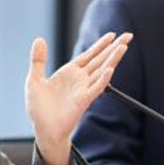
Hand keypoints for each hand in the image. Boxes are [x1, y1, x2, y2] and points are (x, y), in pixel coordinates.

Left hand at [25, 32, 131, 164]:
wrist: (43, 129)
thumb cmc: (39, 108)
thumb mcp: (35, 79)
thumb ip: (38, 60)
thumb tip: (39, 40)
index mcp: (70, 73)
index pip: (89, 55)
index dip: (100, 45)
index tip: (112, 35)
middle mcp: (80, 80)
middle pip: (100, 60)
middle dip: (114, 48)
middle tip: (128, 35)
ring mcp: (83, 90)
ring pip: (102, 71)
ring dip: (112, 59)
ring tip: (123, 47)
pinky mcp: (83, 101)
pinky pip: (95, 88)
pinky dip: (103, 79)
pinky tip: (110, 70)